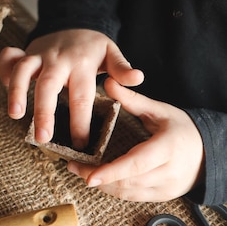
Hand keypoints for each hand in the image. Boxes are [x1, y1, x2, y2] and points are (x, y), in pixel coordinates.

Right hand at [0, 29, 143, 148]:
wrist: (72, 20)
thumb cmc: (92, 47)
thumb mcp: (111, 53)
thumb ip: (122, 68)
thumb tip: (138, 79)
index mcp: (82, 64)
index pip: (81, 96)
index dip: (80, 121)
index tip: (80, 143)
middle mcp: (57, 60)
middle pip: (49, 86)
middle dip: (44, 112)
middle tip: (43, 138)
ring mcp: (38, 55)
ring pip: (23, 71)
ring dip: (15, 92)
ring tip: (14, 115)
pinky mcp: (24, 52)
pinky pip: (9, 58)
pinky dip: (2, 69)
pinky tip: (2, 86)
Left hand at [67, 79, 204, 201]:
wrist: (208, 151)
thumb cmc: (181, 128)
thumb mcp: (159, 110)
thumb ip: (132, 99)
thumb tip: (109, 83)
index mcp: (168, 148)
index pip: (136, 164)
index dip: (111, 172)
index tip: (89, 176)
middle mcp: (169, 172)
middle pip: (128, 181)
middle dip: (97, 176)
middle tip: (73, 166)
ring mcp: (166, 188)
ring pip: (128, 192)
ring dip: (103, 185)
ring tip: (80, 171)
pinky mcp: (162, 196)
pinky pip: (133, 197)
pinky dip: (114, 189)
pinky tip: (100, 179)